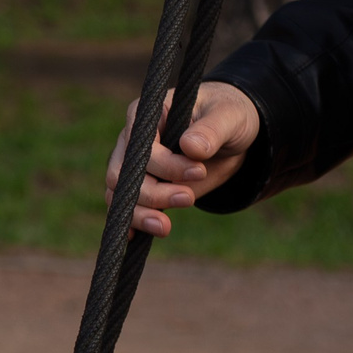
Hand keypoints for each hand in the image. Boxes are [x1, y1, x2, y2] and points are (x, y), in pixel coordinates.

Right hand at [104, 82, 261, 237]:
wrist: (231, 138)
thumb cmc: (228, 117)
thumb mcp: (229, 117)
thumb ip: (211, 129)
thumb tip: (190, 146)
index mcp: (148, 115)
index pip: (142, 144)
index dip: (165, 163)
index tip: (199, 171)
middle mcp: (133, 141)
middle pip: (125, 175)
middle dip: (154, 193)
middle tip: (189, 198)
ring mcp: (133, 167)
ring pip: (121, 196)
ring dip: (141, 214)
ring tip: (165, 228)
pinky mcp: (142, 189)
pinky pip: (126, 209)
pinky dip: (132, 223)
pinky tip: (138, 237)